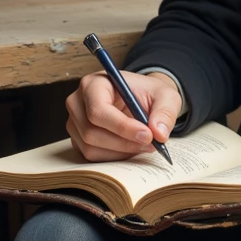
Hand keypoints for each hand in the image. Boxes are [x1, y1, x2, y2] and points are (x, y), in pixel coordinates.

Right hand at [66, 70, 181, 161]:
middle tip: (150, 143)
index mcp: (93, 84)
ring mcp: (75, 122)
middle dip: (124, 143)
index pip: (98, 110)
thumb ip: (165, 112)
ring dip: (120, 152)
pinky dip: (114, 157)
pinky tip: (131, 148)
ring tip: (143, 145)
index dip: (122, 127)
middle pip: (91, 132)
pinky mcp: (78, 138)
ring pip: (90, 147)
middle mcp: (77, 102)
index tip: (147, 135)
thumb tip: (159, 134)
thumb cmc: (149, 94)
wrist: (140, 100)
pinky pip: (92, 156)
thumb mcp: (166, 96)